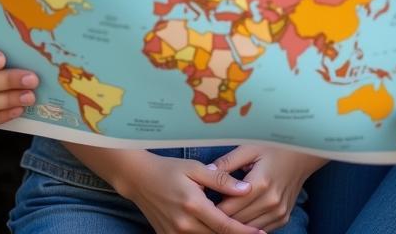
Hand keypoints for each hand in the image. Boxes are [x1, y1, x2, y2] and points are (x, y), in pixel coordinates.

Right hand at [113, 151, 264, 233]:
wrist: (139, 179)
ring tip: (238, 230)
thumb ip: (221, 179)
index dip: (245, 232)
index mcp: (193, 205)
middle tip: (256, 231)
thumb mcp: (195, 168)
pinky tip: (216, 230)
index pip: (225, 226)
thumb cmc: (169, 169)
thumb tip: (246, 188)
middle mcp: (184, 225)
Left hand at [211, 145, 322, 230]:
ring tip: (219, 216)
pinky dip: (248, 227)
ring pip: (248, 229)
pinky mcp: (283, 217)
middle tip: (205, 212)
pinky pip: (261, 229)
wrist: (303, 154)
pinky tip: (238, 218)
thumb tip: (206, 172)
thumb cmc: (274, 147)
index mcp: (260, 183)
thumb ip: (227, 162)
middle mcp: (271, 201)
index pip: (229, 207)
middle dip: (220, 218)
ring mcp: (279, 212)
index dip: (212, 208)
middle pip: (237, 221)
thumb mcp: (249, 148)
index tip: (200, 204)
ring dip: (234, 225)